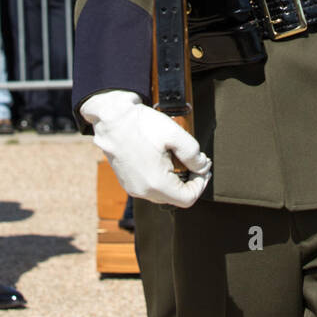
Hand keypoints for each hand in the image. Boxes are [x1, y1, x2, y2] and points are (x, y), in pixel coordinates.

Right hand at [81, 90, 210, 207]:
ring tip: (181, 158)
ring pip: (163, 193)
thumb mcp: (174, 134)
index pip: (188, 199)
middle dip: (190, 181)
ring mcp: (132, 187)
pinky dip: (162, 177)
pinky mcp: (127, 181)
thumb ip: (193, 154)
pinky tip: (165, 158)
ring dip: (176, 179)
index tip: (204, 166)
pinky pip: (150, 187)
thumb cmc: (142, 124)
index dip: (201, 184)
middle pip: (175, 197)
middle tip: (198, 161)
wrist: (112, 117)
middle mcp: (142, 191)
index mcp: (156, 184)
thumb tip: (201, 166)